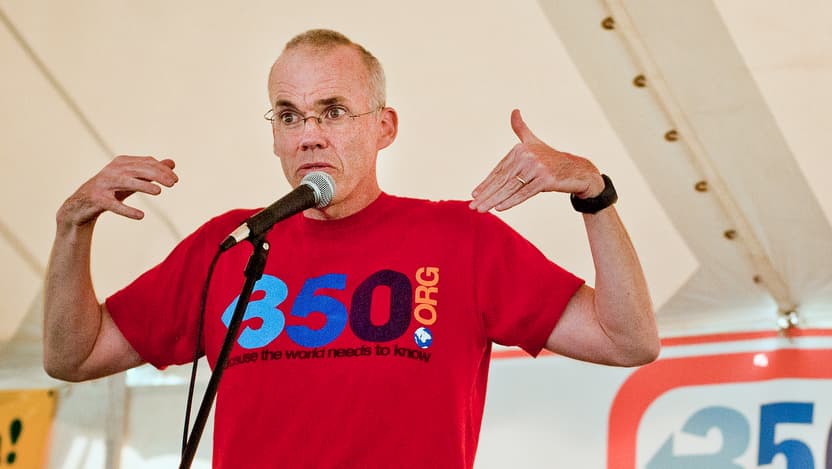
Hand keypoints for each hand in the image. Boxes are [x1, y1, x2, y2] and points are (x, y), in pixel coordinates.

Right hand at [58, 156, 177, 226]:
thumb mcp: (133, 178)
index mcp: (122, 162)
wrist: (81, 204)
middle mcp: (112, 170)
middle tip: (173, 184)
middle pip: (138, 169)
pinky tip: (140, 216)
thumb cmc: (112, 188)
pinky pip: (113, 205)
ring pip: (125, 182)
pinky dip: (127, 210)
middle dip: (157, 175)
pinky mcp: (97, 199)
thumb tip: (172, 163)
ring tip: (158, 191)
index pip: (146, 162)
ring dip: (142, 185)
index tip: (175, 179)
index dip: (161, 169)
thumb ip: (151, 171)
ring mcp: (103, 184)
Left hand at [469, 109, 603, 212]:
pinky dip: (511, 201)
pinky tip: (499, 208)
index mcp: (520, 149)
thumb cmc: (550, 158)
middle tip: (473, 206)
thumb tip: (514, 111)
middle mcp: (527, 156)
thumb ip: (521, 128)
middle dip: (487, 194)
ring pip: (511, 188)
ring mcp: (536, 168)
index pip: (499, 170)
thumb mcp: (534, 142)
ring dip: (494, 200)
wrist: (576, 170)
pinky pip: (524, 193)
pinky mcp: (545, 180)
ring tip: (481, 209)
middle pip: (502, 180)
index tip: (474, 195)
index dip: (486, 183)